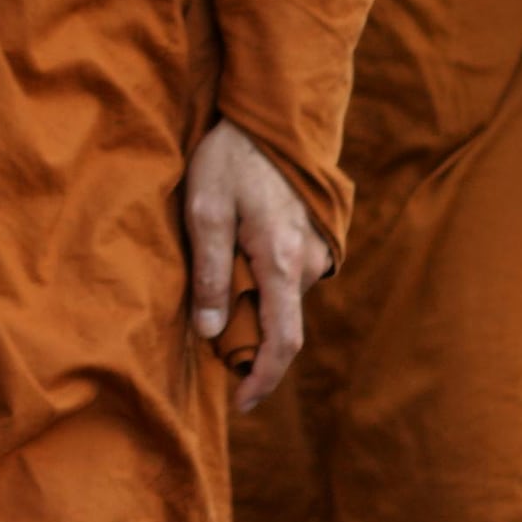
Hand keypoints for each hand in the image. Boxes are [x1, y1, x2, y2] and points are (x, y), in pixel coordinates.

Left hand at [185, 118, 330, 414]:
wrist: (271, 117)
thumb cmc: (230, 160)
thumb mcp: (204, 211)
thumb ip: (209, 272)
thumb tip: (211, 331)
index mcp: (282, 261)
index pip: (283, 340)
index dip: (263, 379)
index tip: (241, 404)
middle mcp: (309, 263)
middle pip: (281, 323)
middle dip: (247, 341)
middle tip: (205, 332)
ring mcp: (317, 251)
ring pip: (282, 299)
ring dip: (251, 306)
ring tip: (212, 282)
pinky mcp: (316, 240)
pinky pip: (288, 278)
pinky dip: (262, 285)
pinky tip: (234, 260)